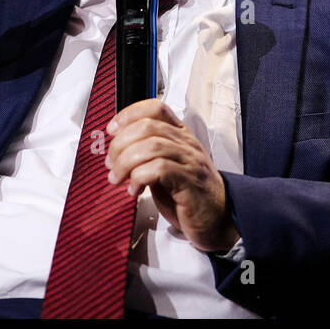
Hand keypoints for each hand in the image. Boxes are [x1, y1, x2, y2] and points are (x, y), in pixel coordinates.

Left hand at [103, 98, 239, 252]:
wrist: (218, 220)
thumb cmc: (189, 196)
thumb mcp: (165, 169)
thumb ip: (146, 156)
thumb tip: (116, 150)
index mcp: (180, 136)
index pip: (155, 108)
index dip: (128, 114)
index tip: (111, 130)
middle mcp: (186, 144)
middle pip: (147, 126)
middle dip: (120, 144)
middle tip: (111, 163)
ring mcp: (190, 161)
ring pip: (151, 146)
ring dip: (125, 162)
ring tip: (117, 178)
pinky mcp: (190, 182)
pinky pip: (159, 168)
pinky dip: (139, 177)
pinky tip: (134, 190)